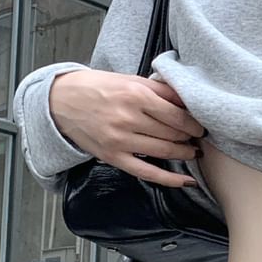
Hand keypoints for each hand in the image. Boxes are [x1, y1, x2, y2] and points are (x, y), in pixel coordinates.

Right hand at [49, 69, 205, 186]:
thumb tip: (188, 101)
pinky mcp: (113, 157)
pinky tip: (186, 181)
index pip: (176, 115)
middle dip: (190, 137)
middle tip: (199, 138)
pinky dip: (169, 179)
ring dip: (184, 153)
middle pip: (172, 133)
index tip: (201, 126)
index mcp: (135, 95)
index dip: (194, 123)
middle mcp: (128, 118)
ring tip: (192, 151)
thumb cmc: (98, 87)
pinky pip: (147, 172)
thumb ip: (160, 90)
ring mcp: (120, 140)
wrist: (61, 100)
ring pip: (164, 152)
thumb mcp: (130, 79)